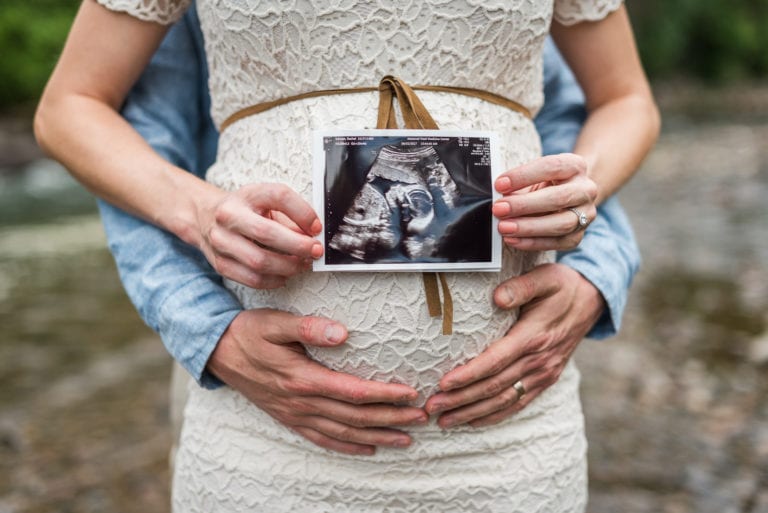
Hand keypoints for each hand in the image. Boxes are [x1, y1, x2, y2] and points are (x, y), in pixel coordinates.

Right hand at [197, 183, 323, 288]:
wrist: (206, 216)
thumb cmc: (246, 209)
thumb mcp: (267, 202)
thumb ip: (291, 216)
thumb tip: (314, 236)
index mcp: (247, 194)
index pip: (279, 196)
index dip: (303, 212)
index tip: (317, 228)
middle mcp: (229, 215)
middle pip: (267, 233)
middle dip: (298, 246)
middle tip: (316, 251)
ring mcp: (220, 240)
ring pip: (259, 261)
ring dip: (288, 266)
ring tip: (303, 264)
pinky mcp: (219, 263)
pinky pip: (251, 279)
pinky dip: (274, 280)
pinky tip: (285, 275)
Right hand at [207, 309, 427, 455]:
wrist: (218, 353)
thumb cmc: (249, 333)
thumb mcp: (275, 322)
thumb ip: (310, 327)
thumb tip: (343, 332)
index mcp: (303, 378)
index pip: (354, 392)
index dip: (385, 395)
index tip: (411, 393)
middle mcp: (302, 402)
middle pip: (356, 417)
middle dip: (392, 418)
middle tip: (422, 417)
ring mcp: (296, 414)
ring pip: (344, 433)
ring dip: (378, 436)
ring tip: (407, 438)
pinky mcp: (290, 419)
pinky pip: (323, 439)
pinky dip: (348, 447)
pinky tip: (368, 448)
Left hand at [424, 263, 604, 427]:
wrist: (592, 300)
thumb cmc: (562, 286)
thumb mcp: (545, 278)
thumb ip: (521, 287)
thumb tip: (497, 297)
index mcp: (533, 336)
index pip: (495, 361)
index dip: (469, 375)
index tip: (443, 384)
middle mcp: (539, 360)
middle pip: (493, 386)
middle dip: (460, 400)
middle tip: (431, 407)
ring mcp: (543, 373)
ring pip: (503, 401)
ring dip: (472, 413)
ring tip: (443, 420)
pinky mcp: (546, 380)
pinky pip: (518, 404)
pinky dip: (494, 416)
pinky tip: (472, 421)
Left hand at [492, 154, 597, 250]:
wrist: (570, 195)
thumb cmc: (547, 183)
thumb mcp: (535, 175)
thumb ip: (519, 183)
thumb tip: (498, 196)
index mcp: (574, 166)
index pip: (551, 167)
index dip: (524, 176)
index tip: (500, 184)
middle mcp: (586, 189)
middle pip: (558, 198)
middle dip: (524, 205)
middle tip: (499, 209)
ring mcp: (586, 214)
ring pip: (560, 224)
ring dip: (528, 227)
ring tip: (504, 227)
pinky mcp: (578, 235)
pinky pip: (557, 242)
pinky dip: (532, 243)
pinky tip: (513, 239)